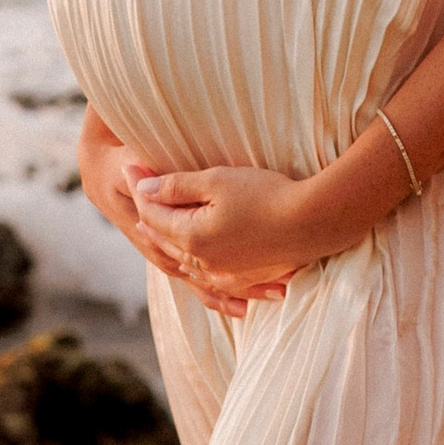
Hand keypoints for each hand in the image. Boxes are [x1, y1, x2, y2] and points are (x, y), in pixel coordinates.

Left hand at [130, 165, 325, 304]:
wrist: (313, 222)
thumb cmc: (267, 194)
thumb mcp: (217, 181)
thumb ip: (177, 186)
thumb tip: (144, 188)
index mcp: (191, 237)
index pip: (153, 212)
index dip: (140, 187)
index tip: (130, 165)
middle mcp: (202, 262)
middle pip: (164, 239)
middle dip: (146, 215)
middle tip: (134, 193)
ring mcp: (223, 275)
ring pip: (182, 262)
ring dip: (164, 244)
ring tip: (152, 230)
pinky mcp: (243, 280)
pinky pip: (207, 279)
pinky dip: (191, 268)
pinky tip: (190, 265)